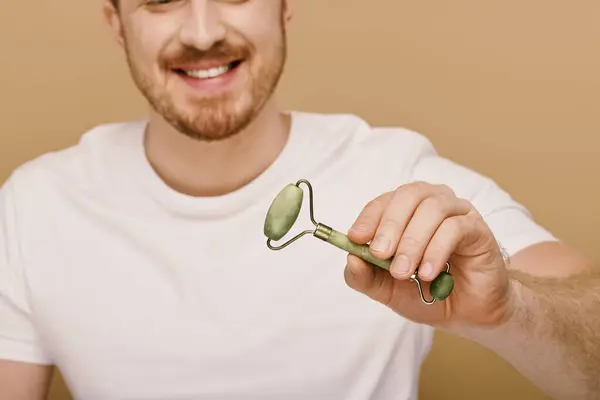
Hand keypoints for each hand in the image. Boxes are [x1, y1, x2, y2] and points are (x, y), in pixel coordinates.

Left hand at [344, 182, 513, 327]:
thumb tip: (350, 258)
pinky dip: (437, 250)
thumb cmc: (427, 294)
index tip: (356, 238)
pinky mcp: (478, 229)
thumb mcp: (387, 290)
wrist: (467, 315)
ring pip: (432, 208)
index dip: (369, 218)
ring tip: (405, 271)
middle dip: (389, 225)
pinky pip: (456, 228)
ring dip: (413, 240)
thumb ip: (365, 277)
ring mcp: (457, 213)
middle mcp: (431, 203)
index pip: (383, 202)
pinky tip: (428, 273)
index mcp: (406, 212)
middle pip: (408, 195)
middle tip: (381, 255)